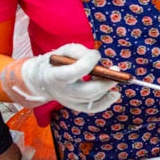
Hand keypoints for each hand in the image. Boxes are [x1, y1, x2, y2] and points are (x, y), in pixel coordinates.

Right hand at [2, 43, 119, 111]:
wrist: (43, 80)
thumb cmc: (57, 62)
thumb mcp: (63, 51)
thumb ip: (78, 51)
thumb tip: (96, 57)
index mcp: (55, 76)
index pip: (73, 72)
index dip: (88, 62)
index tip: (96, 55)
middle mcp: (62, 92)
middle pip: (87, 91)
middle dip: (105, 80)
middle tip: (116, 69)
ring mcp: (69, 102)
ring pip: (93, 98)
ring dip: (107, 87)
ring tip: (114, 75)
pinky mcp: (76, 106)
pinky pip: (93, 108)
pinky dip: (107, 101)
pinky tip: (115, 93)